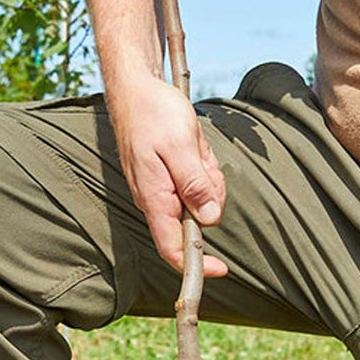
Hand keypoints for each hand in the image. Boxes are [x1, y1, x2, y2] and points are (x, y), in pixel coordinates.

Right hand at [107, 74, 227, 276]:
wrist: (137, 89)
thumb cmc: (154, 113)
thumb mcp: (181, 146)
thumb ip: (195, 184)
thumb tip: (209, 220)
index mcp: (155, 198)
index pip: (172, 247)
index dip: (196, 264)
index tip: (222, 270)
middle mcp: (156, 199)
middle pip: (196, 219)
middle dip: (210, 195)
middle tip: (202, 161)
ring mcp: (162, 188)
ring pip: (200, 198)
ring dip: (206, 174)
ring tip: (193, 147)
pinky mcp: (169, 176)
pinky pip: (196, 180)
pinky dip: (201, 165)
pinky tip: (192, 145)